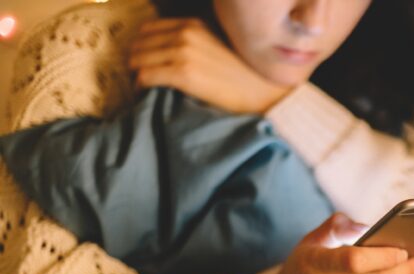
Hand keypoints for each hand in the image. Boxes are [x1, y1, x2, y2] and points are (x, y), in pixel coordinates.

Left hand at [127, 18, 289, 113]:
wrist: (264, 93)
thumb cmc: (244, 76)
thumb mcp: (217, 46)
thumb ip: (193, 42)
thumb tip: (167, 52)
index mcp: (194, 24)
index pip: (148, 29)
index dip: (141, 47)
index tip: (143, 63)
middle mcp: (186, 33)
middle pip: (138, 44)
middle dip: (135, 62)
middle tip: (139, 78)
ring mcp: (184, 52)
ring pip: (137, 60)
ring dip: (135, 76)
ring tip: (142, 89)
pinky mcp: (184, 74)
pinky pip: (145, 77)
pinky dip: (140, 87)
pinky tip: (145, 96)